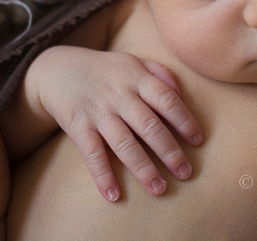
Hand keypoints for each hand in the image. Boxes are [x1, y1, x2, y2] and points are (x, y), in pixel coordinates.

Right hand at [29, 46, 203, 201]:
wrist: (58, 69)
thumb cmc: (107, 70)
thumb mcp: (134, 62)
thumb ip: (160, 73)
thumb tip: (180, 93)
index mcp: (137, 78)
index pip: (166, 99)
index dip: (184, 120)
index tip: (198, 141)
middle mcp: (120, 95)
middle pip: (149, 125)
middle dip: (169, 151)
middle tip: (186, 172)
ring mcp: (98, 112)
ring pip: (124, 143)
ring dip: (143, 168)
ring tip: (159, 189)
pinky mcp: (78, 126)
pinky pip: (92, 153)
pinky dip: (102, 174)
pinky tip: (114, 195)